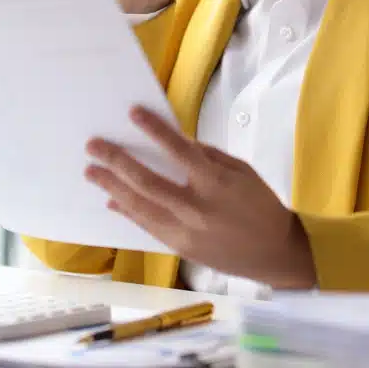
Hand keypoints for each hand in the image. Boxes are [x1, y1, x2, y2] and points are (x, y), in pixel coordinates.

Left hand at [85, 106, 315, 289]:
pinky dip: (128, 211)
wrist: (276, 254)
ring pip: (141, 207)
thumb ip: (207, 156)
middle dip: (117, 162)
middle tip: (93, 146)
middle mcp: (197, 209)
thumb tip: (174, 143)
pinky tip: (113, 199)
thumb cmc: (261, 205)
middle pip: (148, 183)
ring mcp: (186, 232)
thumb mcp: (241, 171)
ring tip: (92, 172)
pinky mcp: (180, 249)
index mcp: (217, 184)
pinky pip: (147, 227)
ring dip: (113, 187)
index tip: (132, 113)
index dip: (155, 131)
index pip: (180, 152)